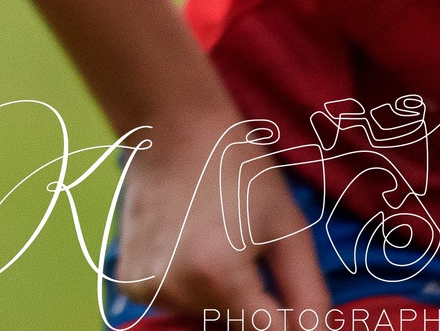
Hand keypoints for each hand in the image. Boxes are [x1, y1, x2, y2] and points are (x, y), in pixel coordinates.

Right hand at [111, 109, 330, 322]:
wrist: (171, 129)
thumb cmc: (238, 170)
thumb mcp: (289, 231)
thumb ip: (309, 298)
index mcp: (218, 277)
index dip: (289, 319)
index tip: (288, 294)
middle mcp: (174, 289)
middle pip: (234, 328)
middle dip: (255, 307)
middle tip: (249, 255)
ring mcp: (145, 288)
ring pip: (205, 318)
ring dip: (222, 299)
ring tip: (218, 246)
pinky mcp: (130, 282)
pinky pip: (175, 305)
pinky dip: (190, 289)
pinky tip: (189, 249)